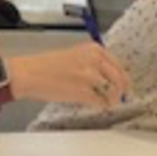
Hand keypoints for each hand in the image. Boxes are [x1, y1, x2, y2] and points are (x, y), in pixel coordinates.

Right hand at [9, 43, 132, 107]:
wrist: (30, 74)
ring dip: (111, 99)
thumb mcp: (75, 55)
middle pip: (119, 78)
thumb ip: (93, 62)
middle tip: (122, 97)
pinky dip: (101, 105)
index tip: (126, 85)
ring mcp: (90, 76)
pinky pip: (101, 102)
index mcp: (93, 49)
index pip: (117, 64)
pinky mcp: (84, 92)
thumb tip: (108, 76)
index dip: (123, 77)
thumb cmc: (46, 66)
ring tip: (106, 102)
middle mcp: (94, 60)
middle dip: (122, 90)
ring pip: (113, 91)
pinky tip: (97, 106)